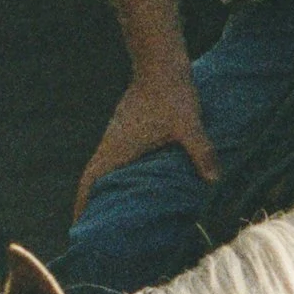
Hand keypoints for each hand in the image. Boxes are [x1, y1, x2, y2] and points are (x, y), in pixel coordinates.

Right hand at [73, 63, 217, 215]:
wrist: (161, 61)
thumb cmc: (172, 94)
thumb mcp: (189, 126)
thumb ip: (201, 153)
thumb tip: (215, 181)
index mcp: (117, 149)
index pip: (90, 183)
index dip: (82, 207)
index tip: (78, 229)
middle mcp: (111, 144)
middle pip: (93, 181)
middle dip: (91, 206)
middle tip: (96, 232)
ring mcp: (117, 135)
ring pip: (103, 169)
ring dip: (104, 190)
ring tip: (112, 214)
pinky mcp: (126, 129)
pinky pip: (115, 159)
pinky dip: (117, 176)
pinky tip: (132, 185)